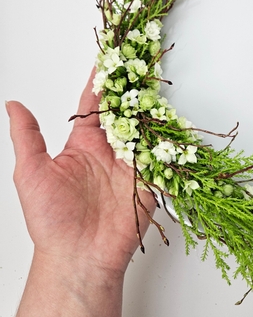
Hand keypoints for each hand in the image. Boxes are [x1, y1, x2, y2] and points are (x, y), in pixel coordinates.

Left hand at [7, 69, 154, 276]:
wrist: (78, 256)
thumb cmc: (50, 219)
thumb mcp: (31, 172)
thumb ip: (27, 136)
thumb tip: (13, 104)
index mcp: (83, 145)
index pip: (93, 107)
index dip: (99, 83)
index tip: (106, 60)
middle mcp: (109, 152)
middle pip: (124, 112)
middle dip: (131, 88)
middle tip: (139, 63)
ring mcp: (131, 166)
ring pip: (145, 129)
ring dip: (150, 108)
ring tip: (155, 84)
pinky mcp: (149, 182)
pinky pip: (161, 157)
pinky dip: (168, 140)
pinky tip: (171, 121)